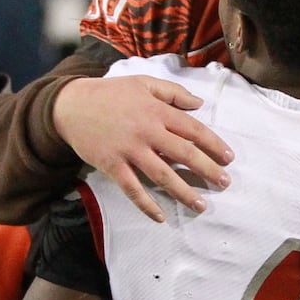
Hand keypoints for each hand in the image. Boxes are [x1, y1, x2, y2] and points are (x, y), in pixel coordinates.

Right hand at [53, 75, 232, 222]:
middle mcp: (146, 131)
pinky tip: (160, 217)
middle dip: (208, 170)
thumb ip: (173, 92)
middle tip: (224, 183)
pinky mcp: (112, 165)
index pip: (193, 129)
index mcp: (156, 111)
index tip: (229, 158)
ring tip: (201, 205)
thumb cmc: (110, 93)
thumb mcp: (143, 83)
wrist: (71, 105)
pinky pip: (132, 189)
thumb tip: (200, 103)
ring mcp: (129, 150)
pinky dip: (147, 205)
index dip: (214, 144)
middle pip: (184, 154)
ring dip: (184, 192)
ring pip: (163, 175)